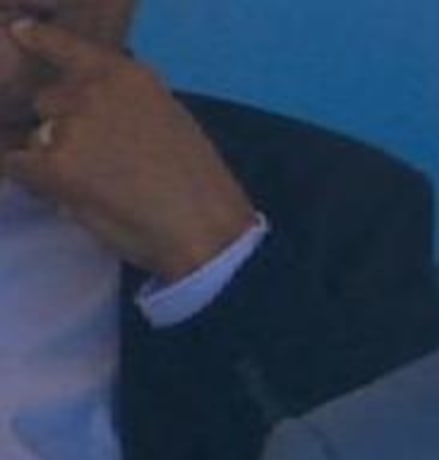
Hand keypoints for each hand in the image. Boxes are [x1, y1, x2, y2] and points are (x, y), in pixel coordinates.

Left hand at [0, 18, 258, 280]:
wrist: (207, 231)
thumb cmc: (199, 184)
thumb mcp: (169, 120)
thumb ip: (125, 103)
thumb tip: (87, 109)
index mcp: (128, 76)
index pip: (64, 45)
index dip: (41, 44)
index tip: (23, 37)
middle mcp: (93, 91)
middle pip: (47, 98)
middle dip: (62, 123)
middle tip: (93, 156)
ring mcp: (72, 127)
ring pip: (38, 136)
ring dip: (53, 156)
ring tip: (92, 183)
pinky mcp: (55, 165)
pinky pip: (19, 166)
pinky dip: (36, 180)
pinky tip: (68, 194)